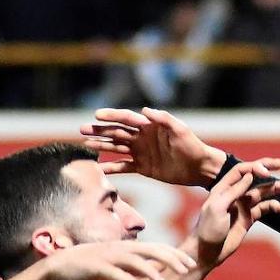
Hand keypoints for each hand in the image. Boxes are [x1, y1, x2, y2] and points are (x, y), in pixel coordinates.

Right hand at [44, 241, 195, 279]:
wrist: (63, 264)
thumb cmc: (93, 265)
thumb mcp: (119, 265)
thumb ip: (137, 267)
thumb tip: (157, 270)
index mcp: (129, 248)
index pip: (158, 248)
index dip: (175, 255)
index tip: (190, 264)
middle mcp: (121, 249)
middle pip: (151, 251)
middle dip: (170, 259)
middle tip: (187, 269)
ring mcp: (109, 256)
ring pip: (133, 261)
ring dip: (149, 270)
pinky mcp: (96, 266)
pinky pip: (113, 272)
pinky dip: (124, 277)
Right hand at [82, 107, 227, 185]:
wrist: (198, 167)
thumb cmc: (192, 146)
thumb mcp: (180, 130)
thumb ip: (164, 119)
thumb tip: (145, 110)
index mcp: (148, 126)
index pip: (126, 118)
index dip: (112, 116)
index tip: (96, 115)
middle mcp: (141, 138)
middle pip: (116, 132)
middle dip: (99, 130)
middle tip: (81, 129)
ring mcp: (140, 152)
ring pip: (116, 148)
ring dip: (101, 146)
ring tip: (85, 145)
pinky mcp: (142, 167)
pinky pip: (123, 167)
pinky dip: (110, 168)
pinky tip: (98, 169)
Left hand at [194, 160, 279, 265]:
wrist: (206, 252)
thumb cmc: (208, 230)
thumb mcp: (218, 208)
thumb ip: (234, 191)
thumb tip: (249, 175)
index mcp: (223, 189)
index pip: (241, 171)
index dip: (254, 167)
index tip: (267, 172)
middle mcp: (233, 195)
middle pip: (253, 179)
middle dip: (267, 172)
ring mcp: (241, 207)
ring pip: (261, 193)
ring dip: (274, 189)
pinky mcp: (248, 219)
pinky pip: (263, 209)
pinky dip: (273, 206)